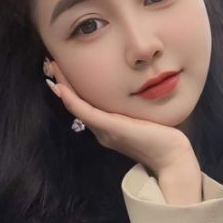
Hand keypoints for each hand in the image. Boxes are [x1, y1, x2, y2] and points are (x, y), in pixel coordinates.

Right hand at [48, 62, 196, 176]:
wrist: (172, 158)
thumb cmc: (164, 139)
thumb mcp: (144, 119)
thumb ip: (133, 111)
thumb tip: (134, 93)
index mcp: (108, 130)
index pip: (85, 106)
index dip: (72, 88)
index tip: (63, 69)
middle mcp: (102, 132)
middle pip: (77, 105)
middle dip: (63, 83)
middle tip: (51, 64)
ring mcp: (105, 132)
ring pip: (77, 107)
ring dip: (63, 87)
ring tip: (53, 68)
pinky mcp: (112, 129)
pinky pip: (87, 113)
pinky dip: (72, 100)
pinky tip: (62, 88)